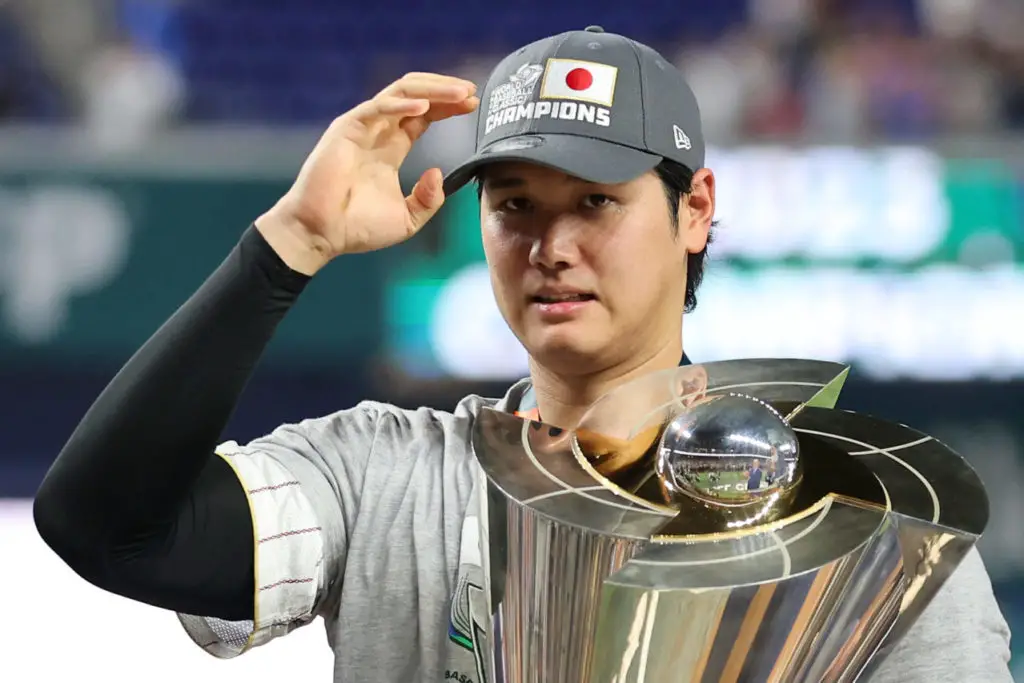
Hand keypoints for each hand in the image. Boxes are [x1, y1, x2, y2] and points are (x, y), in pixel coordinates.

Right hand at [256, 73, 478, 273]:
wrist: (321, 235)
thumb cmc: (357, 228)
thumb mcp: (407, 219)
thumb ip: (428, 200)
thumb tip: (437, 174)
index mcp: (391, 148)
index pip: (424, 116)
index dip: (448, 107)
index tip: (473, 105)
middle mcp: (378, 132)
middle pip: (417, 97)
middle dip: (446, 91)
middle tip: (472, 93)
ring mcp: (362, 127)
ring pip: (401, 93)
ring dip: (433, 90)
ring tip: (459, 93)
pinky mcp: (346, 129)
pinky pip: (377, 108)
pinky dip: (402, 104)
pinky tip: (425, 107)